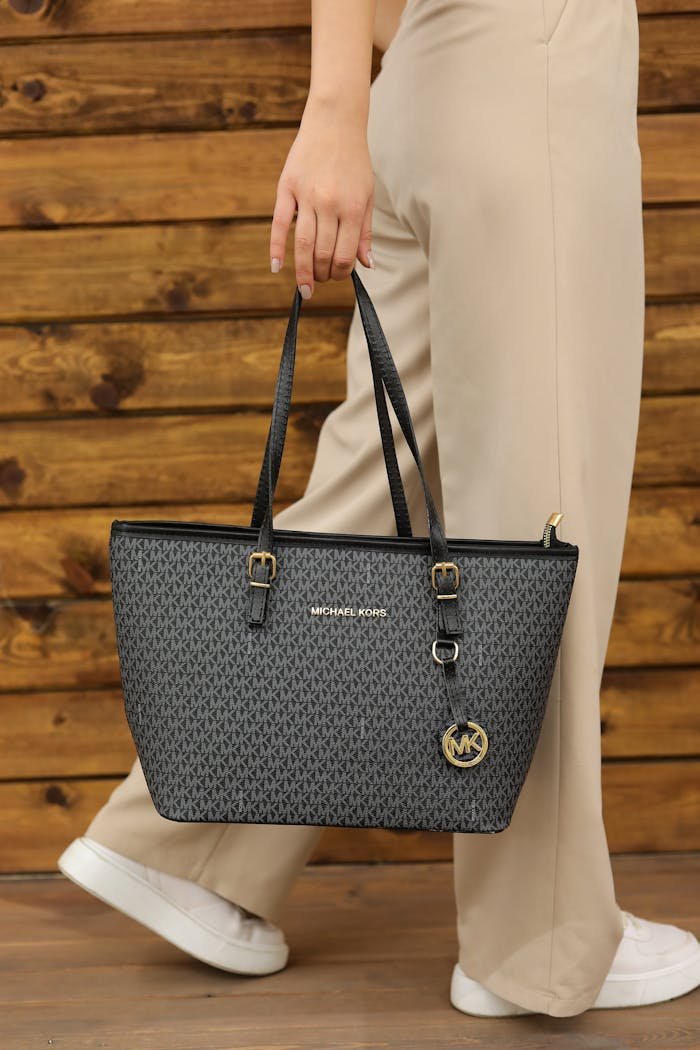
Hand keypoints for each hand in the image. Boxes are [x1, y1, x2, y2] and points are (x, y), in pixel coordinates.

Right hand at [269, 99, 375, 298]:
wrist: (334, 123)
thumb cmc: (354, 162)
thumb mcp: (368, 196)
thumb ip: (366, 232)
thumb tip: (367, 265)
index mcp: (353, 208)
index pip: (346, 255)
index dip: (341, 273)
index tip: (338, 276)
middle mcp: (330, 204)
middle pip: (322, 253)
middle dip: (322, 274)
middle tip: (320, 281)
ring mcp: (307, 196)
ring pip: (302, 244)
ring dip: (303, 271)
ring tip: (304, 286)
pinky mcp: (287, 187)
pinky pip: (279, 224)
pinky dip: (276, 248)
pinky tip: (277, 267)